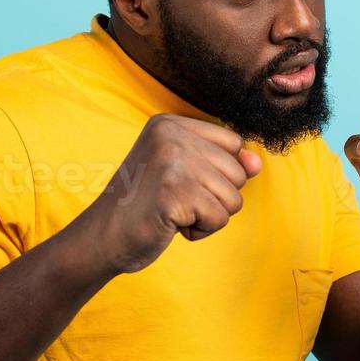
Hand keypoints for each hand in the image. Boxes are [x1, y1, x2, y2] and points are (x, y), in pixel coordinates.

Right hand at [78, 113, 262, 274]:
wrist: (103, 238)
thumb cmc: (146, 207)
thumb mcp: (185, 174)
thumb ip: (223, 164)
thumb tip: (256, 163)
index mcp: (170, 122)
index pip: (233, 144)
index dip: (217, 173)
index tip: (179, 182)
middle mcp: (171, 135)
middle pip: (237, 172)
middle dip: (214, 198)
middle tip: (173, 201)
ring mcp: (172, 161)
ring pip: (233, 198)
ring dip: (208, 216)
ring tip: (172, 212)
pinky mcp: (175, 191)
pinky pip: (219, 218)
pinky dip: (200, 231)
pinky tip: (171, 224)